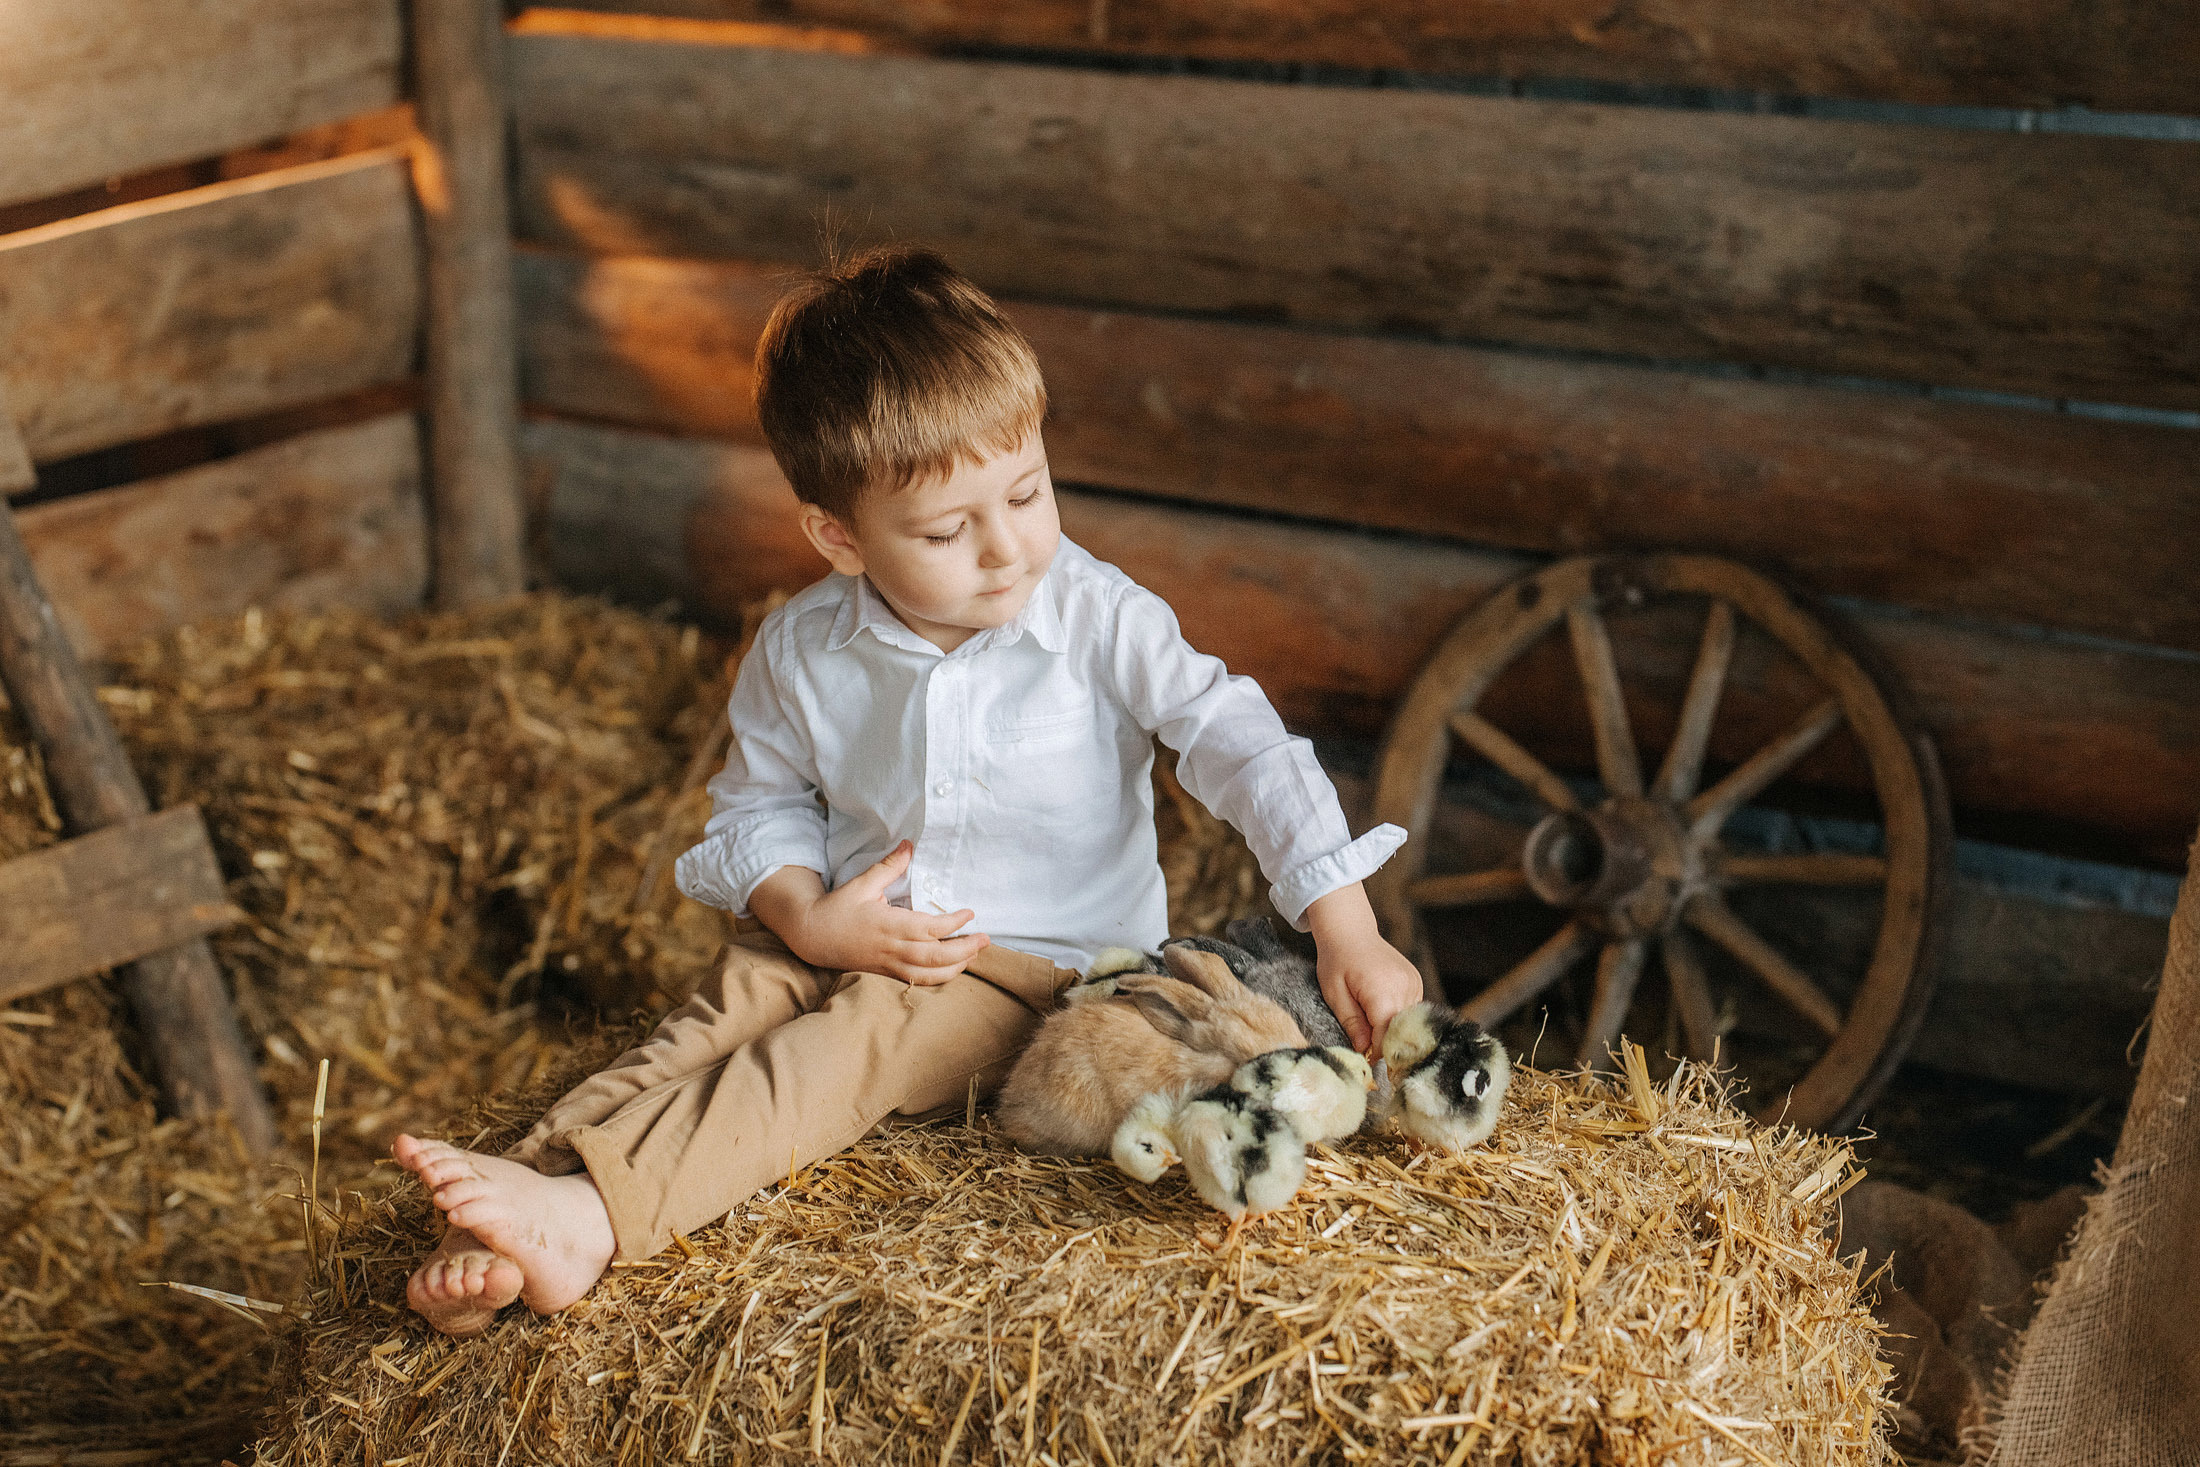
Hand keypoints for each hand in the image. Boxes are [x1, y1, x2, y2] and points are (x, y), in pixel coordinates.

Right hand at [749, 843, 990, 984]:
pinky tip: (953, 968)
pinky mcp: (886, 973)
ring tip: (974, 954)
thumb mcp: (862, 883)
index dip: (953, 923)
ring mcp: (889, 964)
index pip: (929, 929)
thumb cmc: (838, 908)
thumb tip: (909, 844)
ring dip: (956, 967)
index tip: (969, 913)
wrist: (812, 937)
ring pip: (929, 974)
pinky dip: (939, 977)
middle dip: (965, 950)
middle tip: (986, 939)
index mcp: (888, 925)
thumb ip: (889, 866)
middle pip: (935, 957)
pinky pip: (918, 981)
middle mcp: (891, 949)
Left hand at [1303, 883, 1423, 1055]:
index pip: (1387, 1036)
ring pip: (1409, 1021)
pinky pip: (1412, 1008)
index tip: (1368, 1065)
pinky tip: (1382, 1015)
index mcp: (1382, 992)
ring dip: (1394, 1031)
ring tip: (1375, 1035)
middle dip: (1387, 1045)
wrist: (1350, 930)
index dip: (1378, 1054)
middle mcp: (1404, 987)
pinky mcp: (1415, 980)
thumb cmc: (1336, 961)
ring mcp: (1413, 982)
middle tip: (1371, 1057)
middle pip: (1402, 1030)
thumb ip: (1353, 1024)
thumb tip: (1365, 1051)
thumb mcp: (1335, 995)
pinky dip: (1398, 1017)